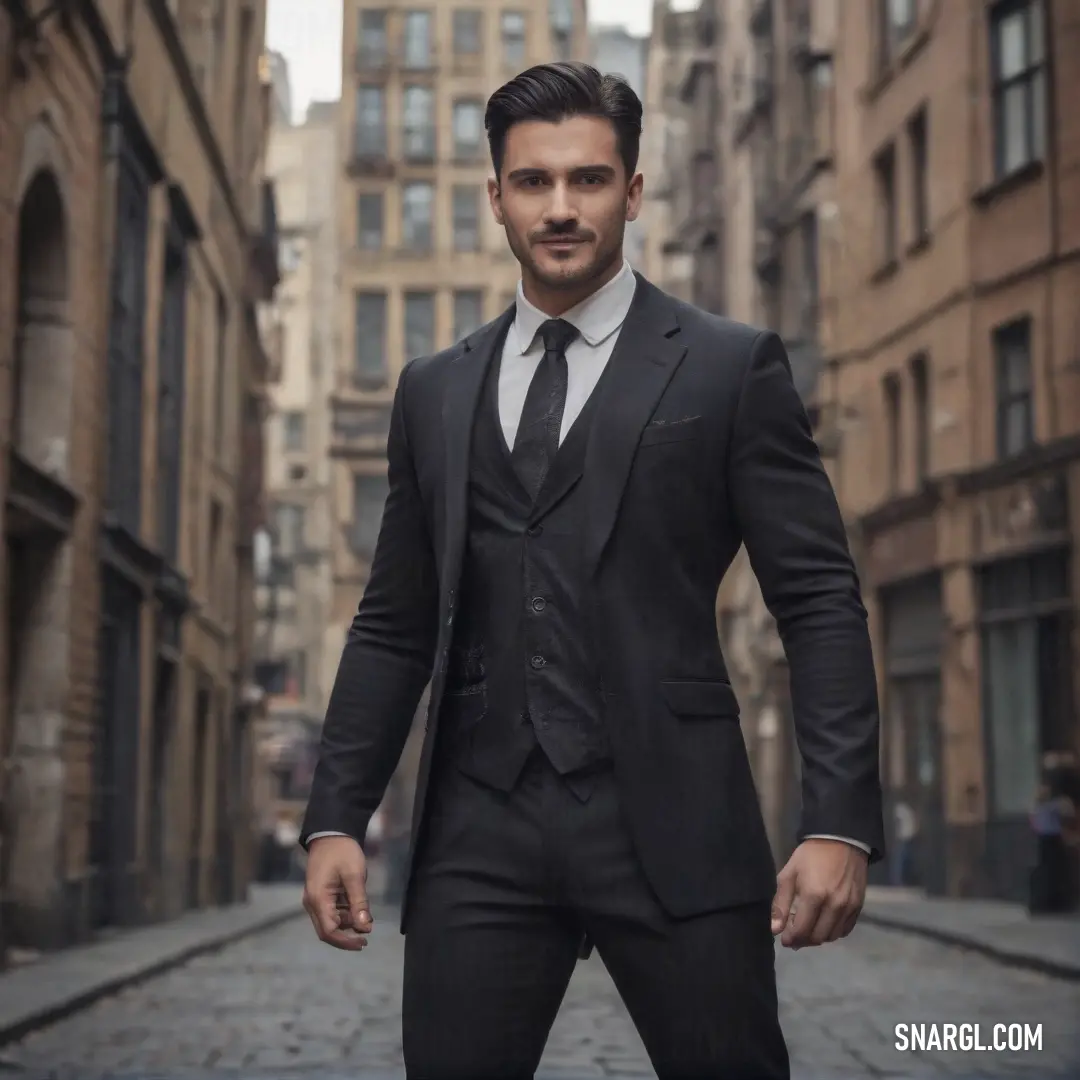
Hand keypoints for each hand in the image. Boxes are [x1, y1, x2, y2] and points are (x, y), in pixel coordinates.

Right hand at [302, 835, 372, 950]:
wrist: (331, 832)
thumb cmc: (343, 852)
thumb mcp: (354, 875)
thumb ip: (359, 902)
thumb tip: (365, 928)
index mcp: (318, 899)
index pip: (329, 931)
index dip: (346, 941)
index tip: (363, 942)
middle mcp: (312, 903)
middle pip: (327, 930)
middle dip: (347, 935)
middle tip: (366, 934)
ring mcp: (315, 899)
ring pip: (330, 921)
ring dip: (347, 923)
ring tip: (366, 916)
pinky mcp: (320, 894)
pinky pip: (331, 911)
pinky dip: (344, 913)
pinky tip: (358, 908)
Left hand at [770, 837, 867, 948]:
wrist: (841, 840)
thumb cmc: (810, 855)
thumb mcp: (789, 873)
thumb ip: (781, 902)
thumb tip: (775, 929)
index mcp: (814, 896)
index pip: (801, 930)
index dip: (791, 939)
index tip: (784, 939)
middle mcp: (834, 905)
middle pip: (818, 937)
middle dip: (803, 940)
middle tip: (794, 936)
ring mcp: (848, 907)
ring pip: (832, 936)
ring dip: (818, 937)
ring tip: (808, 930)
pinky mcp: (859, 906)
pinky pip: (845, 929)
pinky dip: (833, 932)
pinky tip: (824, 924)